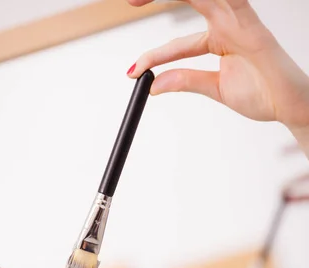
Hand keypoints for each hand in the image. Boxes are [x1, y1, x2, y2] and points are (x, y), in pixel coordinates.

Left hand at [127, 0, 308, 130]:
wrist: (289, 106)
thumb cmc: (263, 93)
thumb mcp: (215, 88)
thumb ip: (186, 81)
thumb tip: (154, 85)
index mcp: (218, 38)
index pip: (176, 44)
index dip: (152, 56)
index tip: (132, 71)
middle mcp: (227, 23)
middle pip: (187, 1)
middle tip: (129, 1)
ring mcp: (238, 20)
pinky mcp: (250, 25)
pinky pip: (230, 0)